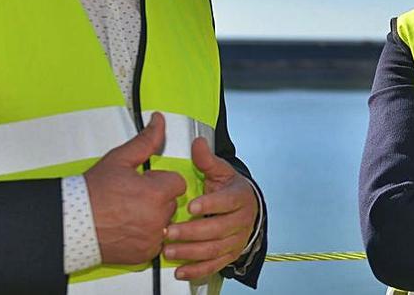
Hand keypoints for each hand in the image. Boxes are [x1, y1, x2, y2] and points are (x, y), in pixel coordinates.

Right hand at [85, 112, 187, 264]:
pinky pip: (156, 241)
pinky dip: (146, 235)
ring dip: (153, 217)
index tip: (145, 183)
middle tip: (132, 197)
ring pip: (165, 223)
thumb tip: (159, 122)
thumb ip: (146, 141)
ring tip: (129, 213)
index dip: (160, 180)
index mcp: (155, 193)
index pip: (177, 183)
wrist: (72, 223)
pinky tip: (128, 227)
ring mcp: (151, 238)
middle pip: (171, 202)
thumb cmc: (92, 193)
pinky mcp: (145, 253)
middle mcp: (157, 218)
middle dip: (157, 198)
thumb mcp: (119, 159)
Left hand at [163, 137, 258, 280]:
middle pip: (218, 229)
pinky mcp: (229, 255)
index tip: (191, 206)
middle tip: (169, 231)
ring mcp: (235, 240)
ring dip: (190, 252)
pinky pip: (213, 265)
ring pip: (214, 249)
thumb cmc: (229, 189)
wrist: (245, 209)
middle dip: (192, 232)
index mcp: (239, 197)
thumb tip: (198, 143)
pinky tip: (180, 270)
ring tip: (168, 250)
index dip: (210, 205)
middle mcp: (241, 221)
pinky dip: (196, 270)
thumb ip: (207, 160)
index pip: (227, 202)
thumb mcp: (220, 171)